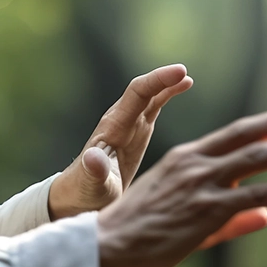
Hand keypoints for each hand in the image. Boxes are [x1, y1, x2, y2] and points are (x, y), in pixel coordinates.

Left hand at [48, 64, 193, 219]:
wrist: (80, 195)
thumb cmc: (85, 192)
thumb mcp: (91, 185)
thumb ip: (93, 172)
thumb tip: (92, 157)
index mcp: (113, 129)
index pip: (136, 95)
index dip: (157, 81)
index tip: (178, 72)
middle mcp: (121, 121)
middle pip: (143, 91)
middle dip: (163, 79)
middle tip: (184, 71)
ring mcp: (129, 125)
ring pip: (150, 97)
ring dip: (167, 85)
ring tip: (187, 78)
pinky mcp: (137, 132)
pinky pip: (154, 107)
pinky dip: (168, 95)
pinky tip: (184, 86)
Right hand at [95, 109, 266, 266]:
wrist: (109, 243)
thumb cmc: (139, 231)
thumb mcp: (181, 212)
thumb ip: (229, 216)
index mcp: (183, 158)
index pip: (232, 136)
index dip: (263, 127)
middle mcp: (195, 164)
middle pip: (250, 141)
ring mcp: (203, 185)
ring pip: (259, 161)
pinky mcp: (209, 210)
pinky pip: (258, 195)